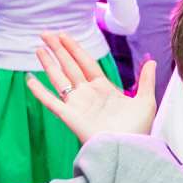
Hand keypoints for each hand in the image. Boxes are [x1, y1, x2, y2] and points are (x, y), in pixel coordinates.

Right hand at [26, 32, 156, 140]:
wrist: (129, 149)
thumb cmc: (138, 130)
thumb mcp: (146, 101)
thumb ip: (146, 80)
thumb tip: (152, 61)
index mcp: (104, 90)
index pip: (86, 63)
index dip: (74, 49)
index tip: (63, 35)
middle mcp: (88, 95)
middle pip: (70, 66)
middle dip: (58, 49)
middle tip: (45, 33)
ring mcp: (78, 105)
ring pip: (59, 79)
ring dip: (48, 63)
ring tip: (38, 48)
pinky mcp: (69, 116)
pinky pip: (51, 102)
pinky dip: (40, 91)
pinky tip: (30, 80)